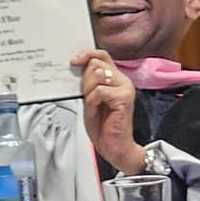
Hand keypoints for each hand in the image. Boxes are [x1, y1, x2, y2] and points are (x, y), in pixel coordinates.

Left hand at [71, 49, 145, 174]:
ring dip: (88, 90)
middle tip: (86, 96)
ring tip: (92, 104)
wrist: (114, 146)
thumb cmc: (103, 126)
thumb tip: (77, 66)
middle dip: (84, 80)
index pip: (102, 55)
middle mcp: (123, 80)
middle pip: (96, 64)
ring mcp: (125, 88)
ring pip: (97, 75)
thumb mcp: (91, 99)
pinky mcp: (124, 98)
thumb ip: (89, 82)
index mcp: (116, 78)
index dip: (87, 54)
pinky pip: (100, 91)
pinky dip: (92, 101)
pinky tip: (96, 110)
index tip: (74, 61)